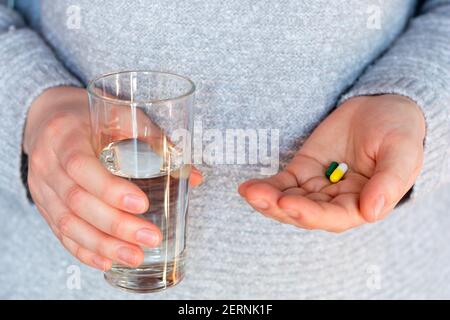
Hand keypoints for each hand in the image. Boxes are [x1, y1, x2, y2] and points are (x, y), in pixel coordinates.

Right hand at [24, 86, 202, 269]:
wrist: (48, 117)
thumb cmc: (90, 115)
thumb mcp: (120, 114)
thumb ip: (154, 140)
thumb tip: (193, 176)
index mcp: (65, 136)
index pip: (81, 167)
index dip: (110, 189)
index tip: (141, 204)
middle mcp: (48, 165)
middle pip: (77, 202)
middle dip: (116, 225)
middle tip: (150, 238)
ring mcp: (42, 188)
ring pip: (68, 224)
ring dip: (103, 245)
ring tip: (135, 257)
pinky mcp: (45, 205)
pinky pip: (60, 232)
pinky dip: (84, 250)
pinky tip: (107, 261)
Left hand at [238, 95, 424, 232]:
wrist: (383, 108)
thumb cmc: (399, 131)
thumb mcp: (402, 152)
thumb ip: (389, 182)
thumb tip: (371, 212)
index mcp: (363, 204)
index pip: (334, 217)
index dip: (310, 213)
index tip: (288, 203)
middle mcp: (337, 202)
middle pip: (305, 213)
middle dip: (280, 207)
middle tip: (258, 196)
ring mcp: (317, 187)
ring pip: (289, 201)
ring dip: (268, 199)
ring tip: (249, 191)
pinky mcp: (303, 171)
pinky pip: (282, 183)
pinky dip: (266, 186)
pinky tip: (248, 186)